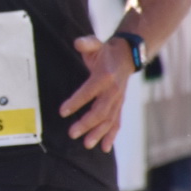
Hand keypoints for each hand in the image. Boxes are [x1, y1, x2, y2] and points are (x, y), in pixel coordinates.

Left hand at [60, 35, 134, 152]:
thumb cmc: (105, 52)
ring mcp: (118, 100)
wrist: (127, 56)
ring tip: (87, 144)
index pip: (89, 91)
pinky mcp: (119, 106)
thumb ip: (86, 43)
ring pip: (109, 120)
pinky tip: (105, 148)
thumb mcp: (96, 44)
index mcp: (105, 77)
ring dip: (99, 133)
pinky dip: (112, 136)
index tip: (63, 111)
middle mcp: (114, 91)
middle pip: (101, 111)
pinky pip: (117, 123)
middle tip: (72, 133)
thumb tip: (77, 43)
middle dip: (87, 123)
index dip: (76, 102)